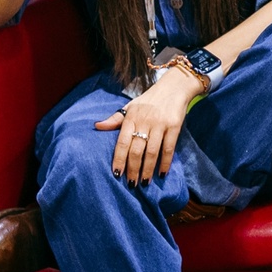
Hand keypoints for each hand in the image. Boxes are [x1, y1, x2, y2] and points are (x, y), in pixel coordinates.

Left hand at [95, 69, 201, 183]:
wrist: (174, 87)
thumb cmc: (149, 100)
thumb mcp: (130, 106)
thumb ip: (115, 119)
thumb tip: (97, 126)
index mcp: (131, 118)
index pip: (122, 142)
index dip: (119, 159)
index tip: (116, 174)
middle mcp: (144, 121)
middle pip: (136, 150)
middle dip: (133, 169)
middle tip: (131, 184)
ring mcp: (160, 124)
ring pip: (152, 152)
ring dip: (148, 169)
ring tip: (145, 182)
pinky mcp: (174, 126)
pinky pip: (169, 148)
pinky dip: (165, 162)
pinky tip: (162, 173)